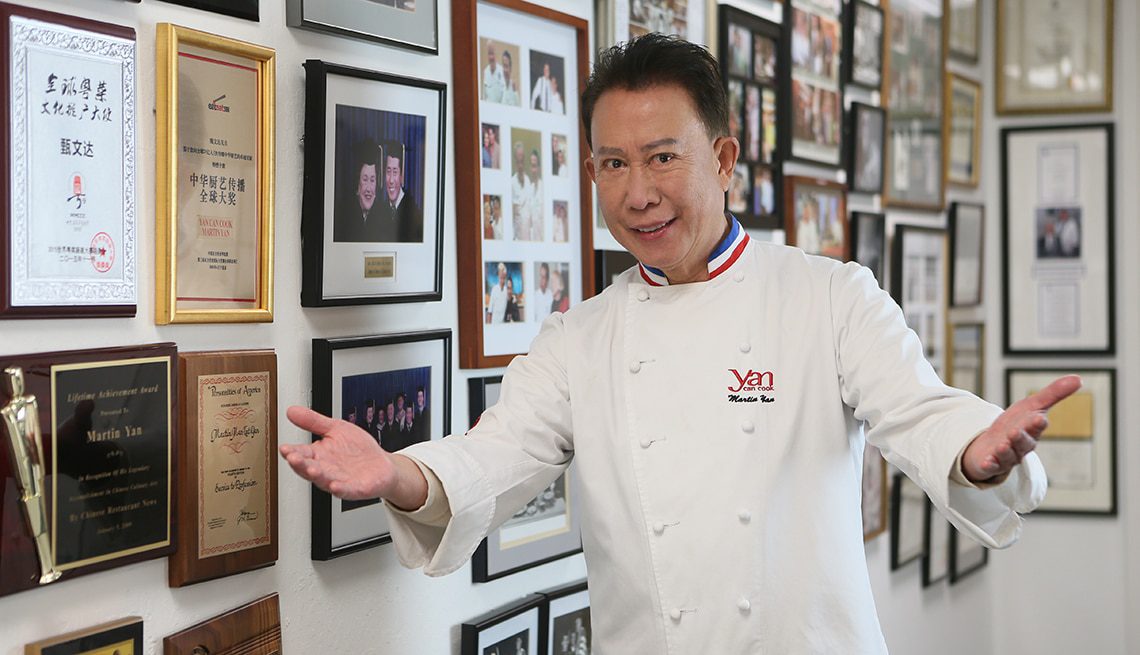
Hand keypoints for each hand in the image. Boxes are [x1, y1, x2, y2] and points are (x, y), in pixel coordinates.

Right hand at [280, 406, 424, 506]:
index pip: (301, 453)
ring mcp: (339, 480)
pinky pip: (346, 490)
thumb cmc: (358, 449)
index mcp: (319, 455)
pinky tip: (335, 485)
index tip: (284, 448)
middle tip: (292, 458)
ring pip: (324, 480)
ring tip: (311, 469)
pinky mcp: (355, 489)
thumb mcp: (336, 428)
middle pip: (308, 468)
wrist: (382, 465)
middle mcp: (326, 469)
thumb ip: (314, 422)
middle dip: (300, 464)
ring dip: (317, 476)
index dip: (292, 452)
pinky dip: (340, 489)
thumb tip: (291, 411)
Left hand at [962, 375, 1081, 482]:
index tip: (1039, 418)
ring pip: (1007, 455)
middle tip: (1015, 431)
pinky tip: (986, 463)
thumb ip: (1053, 394)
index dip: (1037, 423)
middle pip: (1022, 442)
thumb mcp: (1031, 406)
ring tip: (1001, 445)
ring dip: (1005, 451)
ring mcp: (1005, 456)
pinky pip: (990, 467)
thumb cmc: (1015, 424)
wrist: (992, 444)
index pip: (1036, 426)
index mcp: (1031, 431)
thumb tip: (1079, 378)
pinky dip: (989, 465)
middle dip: (1020, 437)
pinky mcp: (990, 464)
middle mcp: (1020, 446)